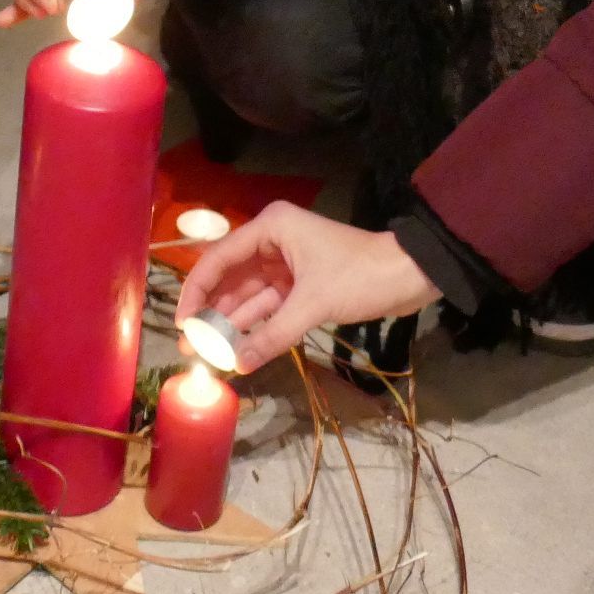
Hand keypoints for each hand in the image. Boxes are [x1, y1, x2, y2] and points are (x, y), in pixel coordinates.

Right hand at [176, 202, 440, 374]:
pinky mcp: (301, 284)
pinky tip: (238, 348)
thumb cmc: (361, 276)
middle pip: (230, 279)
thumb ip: (272, 336)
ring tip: (207, 354)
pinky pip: (269, 307)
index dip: (197, 291)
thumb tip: (237, 365)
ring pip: (249, 296)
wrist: (411, 276)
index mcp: (271, 227)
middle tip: (189, 347)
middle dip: (211, 313)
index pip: (219, 258)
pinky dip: (256, 326)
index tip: (182, 323)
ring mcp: (286, 264)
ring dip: (231, 323)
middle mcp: (272, 241)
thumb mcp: (313, 305)